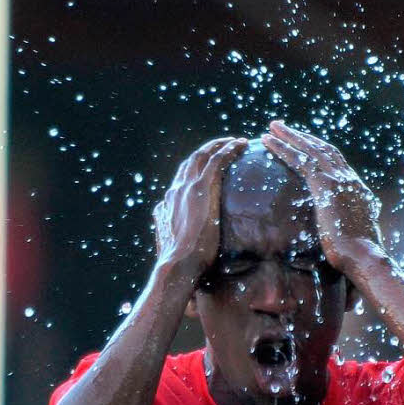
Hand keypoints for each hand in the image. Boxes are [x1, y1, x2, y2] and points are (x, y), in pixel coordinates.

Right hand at [153, 136, 246, 276]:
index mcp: (170, 200)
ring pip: (205, 155)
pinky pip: (217, 160)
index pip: (184, 174)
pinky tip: (241, 145)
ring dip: (221, 144)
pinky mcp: (202, 189)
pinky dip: (229, 149)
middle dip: (210, 148)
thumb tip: (162, 211)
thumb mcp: (167, 235)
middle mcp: (177, 189)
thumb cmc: (178, 260)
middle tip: (226, 144)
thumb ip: (165, 220)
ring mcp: (189, 187)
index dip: (197, 164)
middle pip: (194, 159)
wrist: (178, 263)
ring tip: (237, 141)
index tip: (210, 161)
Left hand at [262, 121, 382, 271]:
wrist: (365, 257)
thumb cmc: (359, 258)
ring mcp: (339, 180)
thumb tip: (343, 240)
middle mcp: (350, 180)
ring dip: (290, 135)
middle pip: (324, 150)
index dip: (320, 152)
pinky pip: (300, 160)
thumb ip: (348, 230)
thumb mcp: (356, 238)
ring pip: (311, 149)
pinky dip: (283, 148)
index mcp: (358, 191)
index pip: (337, 164)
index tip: (306, 146)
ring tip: (272, 127)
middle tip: (284, 128)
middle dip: (304, 137)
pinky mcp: (326, 185)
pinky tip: (268, 141)